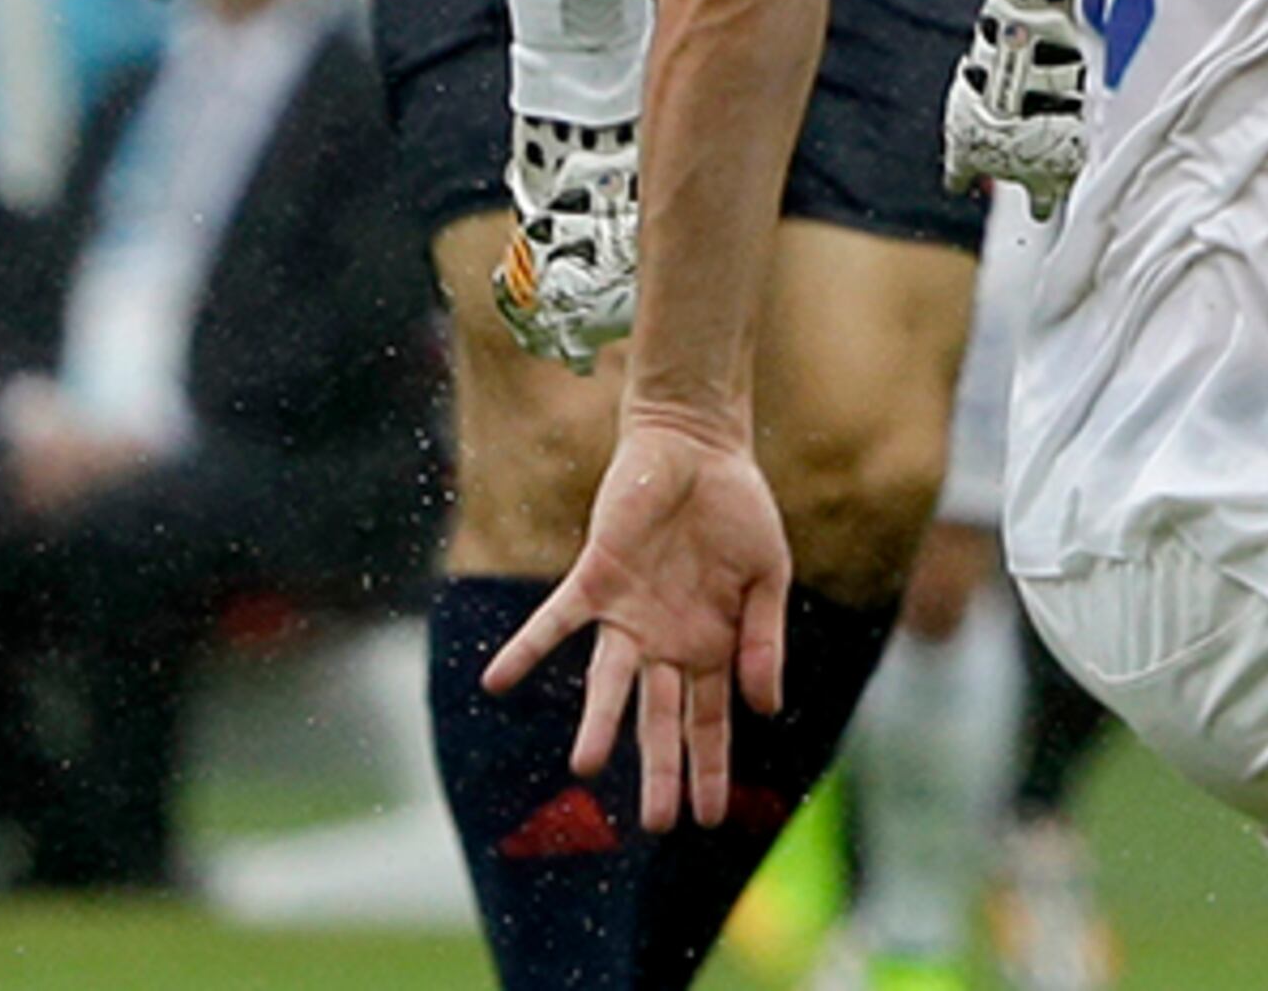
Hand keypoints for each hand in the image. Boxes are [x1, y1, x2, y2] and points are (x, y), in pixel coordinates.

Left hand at [486, 416, 790, 831]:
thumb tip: (765, 709)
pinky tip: (497, 681)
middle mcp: (665, 641)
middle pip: (660, 716)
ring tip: (583, 766)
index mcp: (709, 644)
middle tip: (656, 822)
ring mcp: (628, 614)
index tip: (709, 818)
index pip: (708, 720)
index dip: (709, 766)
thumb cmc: (738, 508)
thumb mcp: (770, 573)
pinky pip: (555, 620)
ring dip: (598, 722)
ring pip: (609, 682)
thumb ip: (765, 639)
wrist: (699, 444)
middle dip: (659, 769)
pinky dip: (526, 649)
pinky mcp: (596, 578)